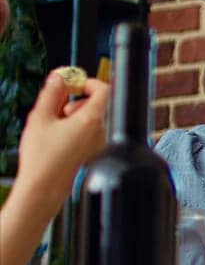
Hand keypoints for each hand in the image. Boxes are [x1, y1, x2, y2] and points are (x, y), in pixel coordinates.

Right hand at [14, 71, 109, 200]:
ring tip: (54, 127)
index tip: (72, 84)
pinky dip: (76, 129)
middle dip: (77, 101)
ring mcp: (100, 144)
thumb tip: (59, 77)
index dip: (88, 82)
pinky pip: (90, 132)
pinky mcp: (94, 153)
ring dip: (75, 115)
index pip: (104, 90)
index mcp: (92, 121)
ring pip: (92, 119)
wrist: (44, 187)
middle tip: (57, 109)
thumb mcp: (41, 117)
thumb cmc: (42, 156)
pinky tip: (59, 139)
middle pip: (97, 104)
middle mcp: (102, 132)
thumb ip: (51, 93)